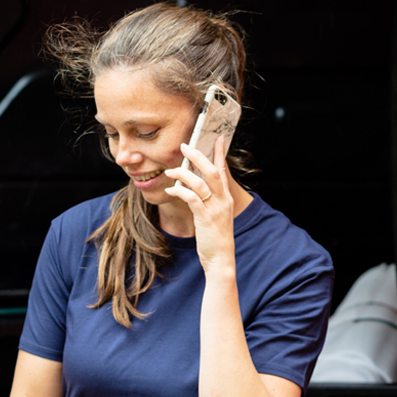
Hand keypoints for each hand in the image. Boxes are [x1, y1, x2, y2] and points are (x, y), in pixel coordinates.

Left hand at [162, 135, 238, 273]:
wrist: (221, 259)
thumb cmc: (215, 238)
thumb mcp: (215, 216)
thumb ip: (208, 201)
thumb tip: (194, 188)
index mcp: (225, 198)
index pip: (224, 170)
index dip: (220, 153)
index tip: (218, 138)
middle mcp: (223, 200)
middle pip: (213, 170)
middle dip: (198, 156)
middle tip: (185, 145)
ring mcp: (215, 209)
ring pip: (201, 182)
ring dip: (184, 173)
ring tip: (170, 169)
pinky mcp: (205, 218)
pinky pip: (192, 198)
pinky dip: (180, 191)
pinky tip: (170, 189)